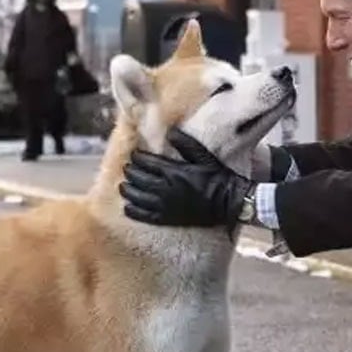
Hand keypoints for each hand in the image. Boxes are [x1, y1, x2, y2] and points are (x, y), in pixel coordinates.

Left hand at [120, 128, 254, 228]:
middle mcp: (165, 189)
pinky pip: (144, 215)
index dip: (137, 157)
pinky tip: (128, 207)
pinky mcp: (167, 219)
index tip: (135, 155)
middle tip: (128, 169)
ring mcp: (164, 205)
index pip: (146, 162)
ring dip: (128, 190)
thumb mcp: (203, 156)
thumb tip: (170, 132)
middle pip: (138, 178)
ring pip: (137, 197)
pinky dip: (133, 210)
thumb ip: (186, 144)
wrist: (227, 202)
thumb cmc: (216, 177)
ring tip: (124, 186)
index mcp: (173, 171)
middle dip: (130, 172)